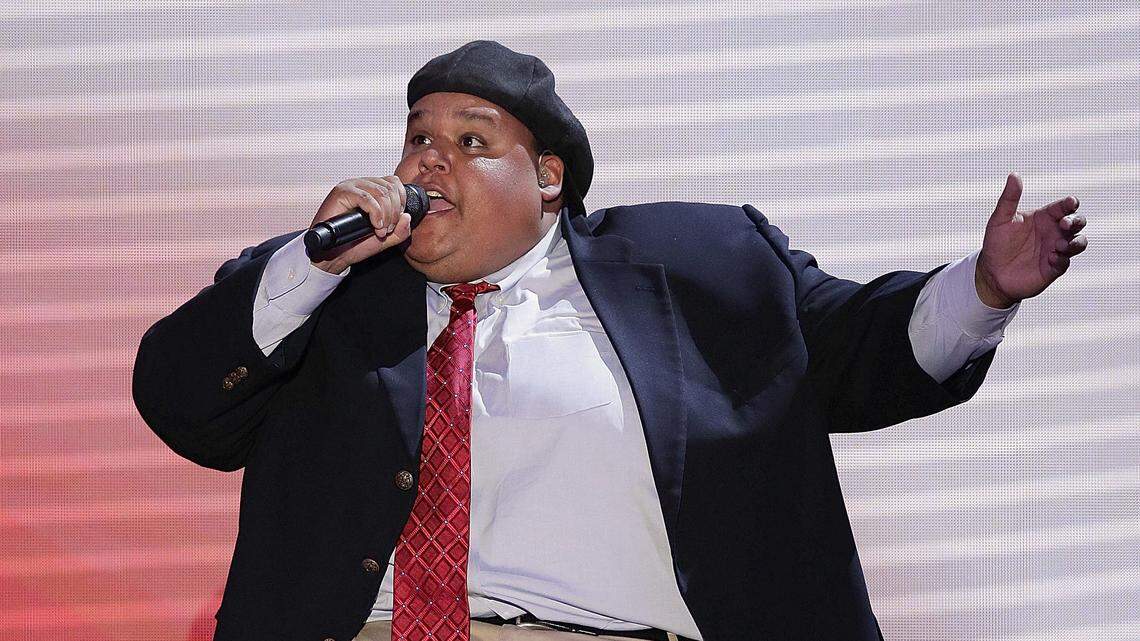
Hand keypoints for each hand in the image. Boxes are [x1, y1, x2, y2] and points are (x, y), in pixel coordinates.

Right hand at [309, 176, 413, 273]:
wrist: (335, 254)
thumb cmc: (355, 243)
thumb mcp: (386, 239)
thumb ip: (401, 230)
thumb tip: (407, 216)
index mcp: (372, 189)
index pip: (394, 183)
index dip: (401, 202)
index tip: (395, 222)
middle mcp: (362, 185)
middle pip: (390, 188)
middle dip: (394, 212)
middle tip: (387, 229)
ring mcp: (351, 186)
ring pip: (381, 192)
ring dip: (386, 215)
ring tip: (380, 230)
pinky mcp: (341, 192)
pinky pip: (366, 198)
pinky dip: (376, 213)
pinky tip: (375, 225)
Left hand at [975, 173, 1087, 308]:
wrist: (991, 272)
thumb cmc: (997, 243)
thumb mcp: (1000, 219)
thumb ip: (1009, 199)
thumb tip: (1014, 175)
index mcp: (1044, 217)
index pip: (1064, 207)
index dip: (1070, 203)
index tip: (1070, 202)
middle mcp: (1053, 232)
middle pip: (1078, 222)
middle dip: (1076, 221)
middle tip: (1064, 224)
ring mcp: (1056, 250)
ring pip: (1079, 242)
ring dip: (1075, 242)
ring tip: (1059, 245)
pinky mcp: (1054, 268)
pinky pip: (1065, 263)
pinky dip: (1062, 260)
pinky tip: (1051, 258)